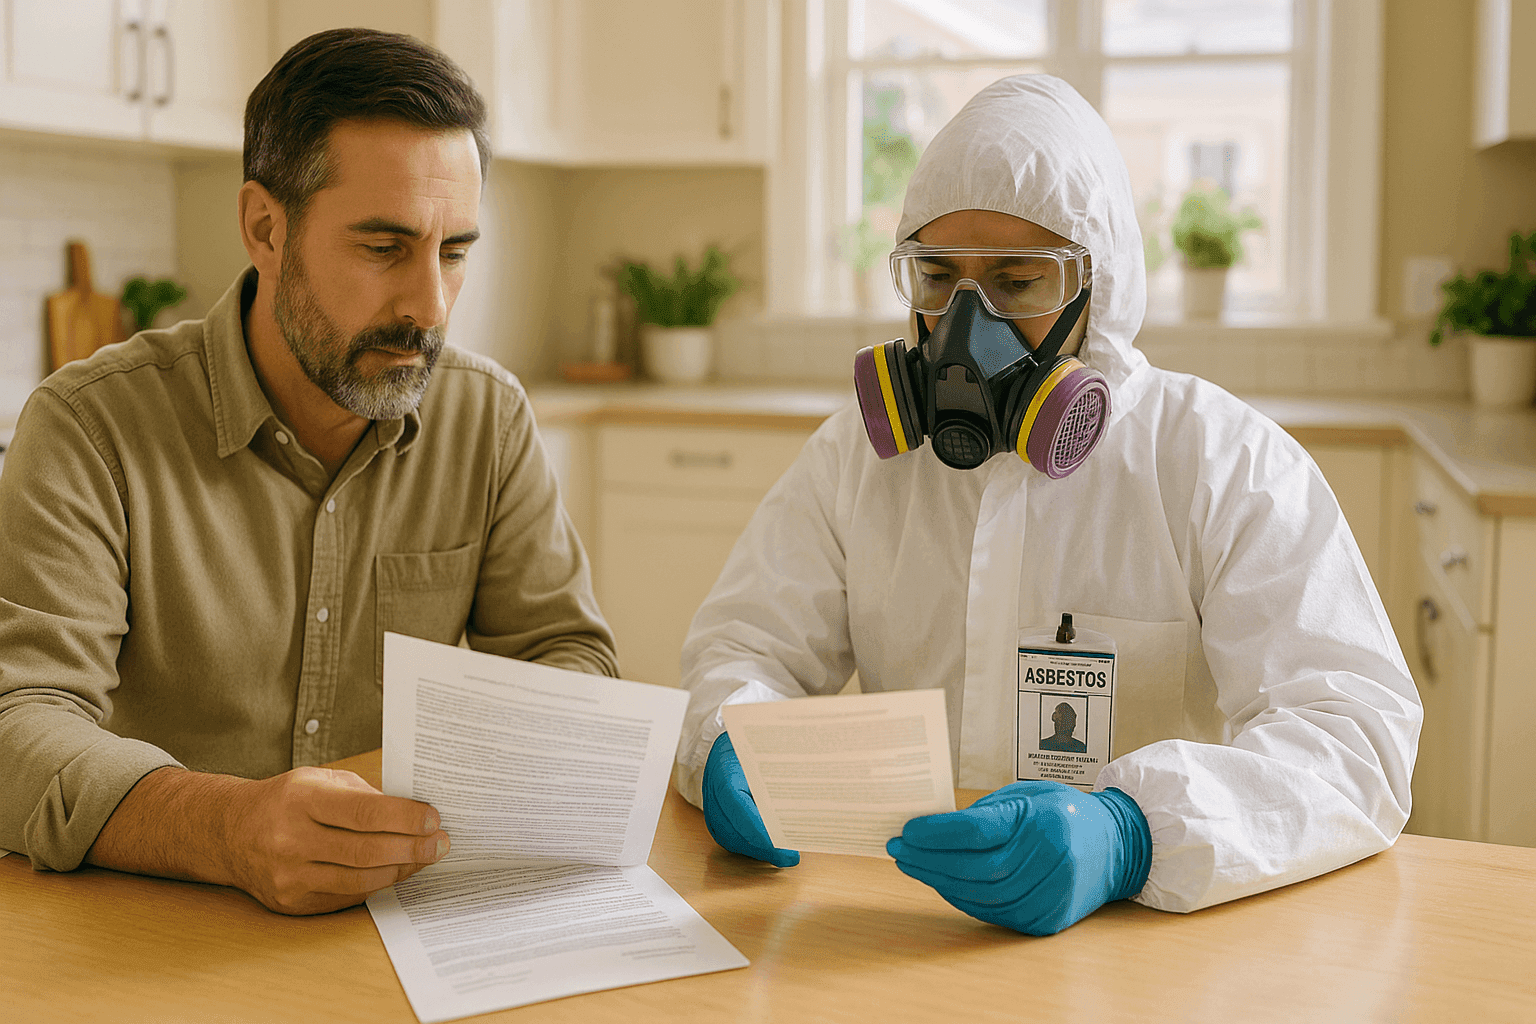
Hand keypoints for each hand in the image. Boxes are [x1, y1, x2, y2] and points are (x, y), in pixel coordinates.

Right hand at [223, 767, 449, 914]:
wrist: (230, 832)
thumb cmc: (285, 801)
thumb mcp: (319, 781)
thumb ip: (364, 795)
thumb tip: (413, 813)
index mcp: (300, 800)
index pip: (364, 812)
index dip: (405, 817)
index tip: (434, 819)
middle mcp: (290, 839)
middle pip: (366, 850)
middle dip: (413, 848)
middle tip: (441, 843)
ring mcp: (289, 876)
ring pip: (360, 879)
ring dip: (401, 869)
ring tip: (425, 857)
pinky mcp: (291, 902)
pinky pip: (347, 896)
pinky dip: (377, 883)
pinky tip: (396, 870)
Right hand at [701, 732, 798, 866]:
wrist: (733, 741)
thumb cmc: (754, 743)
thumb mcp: (768, 748)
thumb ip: (781, 770)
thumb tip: (809, 789)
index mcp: (724, 767)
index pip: (735, 801)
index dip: (757, 827)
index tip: (781, 843)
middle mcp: (712, 789)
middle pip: (732, 827)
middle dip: (762, 847)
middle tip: (791, 856)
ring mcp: (710, 804)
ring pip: (729, 838)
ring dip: (756, 851)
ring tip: (784, 856)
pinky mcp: (714, 816)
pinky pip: (729, 838)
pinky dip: (750, 847)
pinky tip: (770, 850)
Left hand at [886, 781, 1150, 935]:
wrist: (1116, 846)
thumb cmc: (1061, 813)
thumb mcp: (1026, 796)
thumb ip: (983, 813)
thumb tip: (929, 829)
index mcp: (1044, 820)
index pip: (979, 831)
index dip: (936, 833)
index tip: (905, 830)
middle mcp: (1052, 859)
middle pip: (975, 868)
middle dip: (929, 860)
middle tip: (899, 850)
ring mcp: (1053, 894)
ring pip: (982, 895)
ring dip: (940, 882)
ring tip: (913, 866)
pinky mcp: (1049, 918)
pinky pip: (994, 913)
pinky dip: (963, 899)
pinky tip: (942, 883)